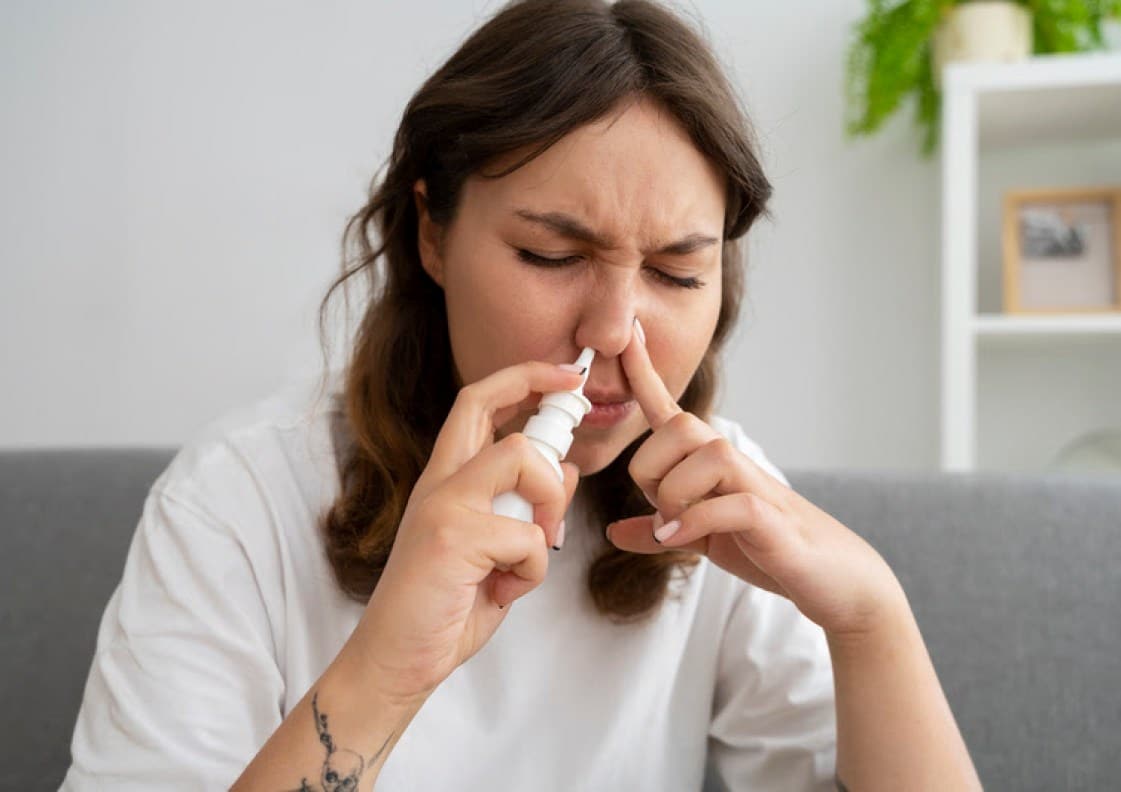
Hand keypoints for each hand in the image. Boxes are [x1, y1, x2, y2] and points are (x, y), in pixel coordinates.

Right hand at [344, 361, 582, 706]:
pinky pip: (528, 535)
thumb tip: (567, 468)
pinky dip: (533, 568)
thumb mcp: (499, 550)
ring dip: (548, 503)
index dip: (524, 378)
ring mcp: (443, 504)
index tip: (566, 376)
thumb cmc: (446, 607)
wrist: (397, 660)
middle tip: (572, 418)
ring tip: (532, 548)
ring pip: (521, 457)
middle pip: (485, 402)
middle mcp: (439, 482)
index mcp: (446, 480)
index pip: (477, 402)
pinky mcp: (453, 536)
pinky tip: (505, 589)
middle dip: (540, 393)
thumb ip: (528, 508)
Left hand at [605, 318, 905, 638]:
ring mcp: (758, 489)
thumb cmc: (773, 550)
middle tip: (658, 509)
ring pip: (708, 454)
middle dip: (651, 467)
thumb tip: (616, 530)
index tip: (627, 333)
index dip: (646, 373)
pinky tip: (676, 541)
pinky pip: (731, 504)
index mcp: (714, 466)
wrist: (841, 580)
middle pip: (681, 426)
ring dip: (674, 495)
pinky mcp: (775, 523)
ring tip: (671, 530)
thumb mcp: (706, 542)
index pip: (672, 411)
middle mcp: (736, 466)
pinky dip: (693, 522)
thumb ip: (664, 531)